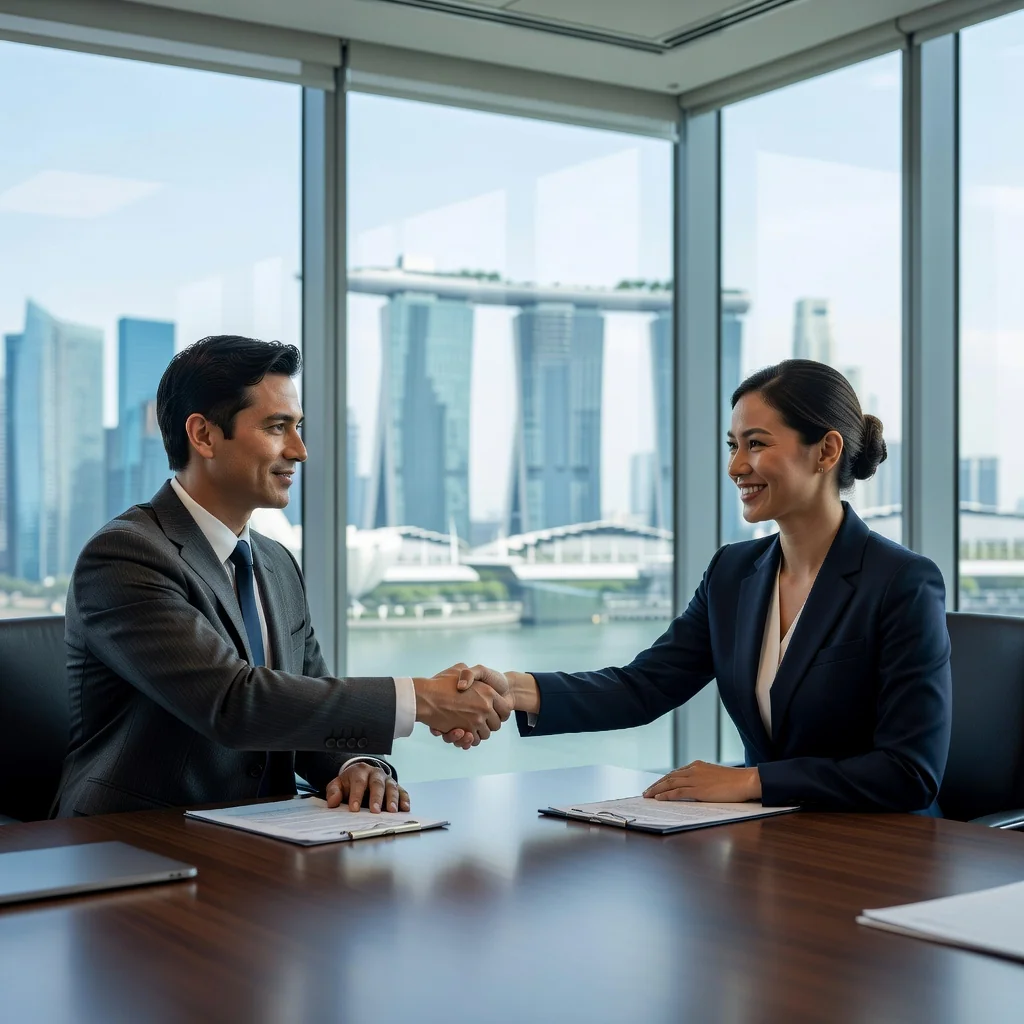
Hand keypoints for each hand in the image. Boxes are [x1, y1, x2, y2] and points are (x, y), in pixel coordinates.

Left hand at [325, 762, 409, 813]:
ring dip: (392, 799)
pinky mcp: (396, 786)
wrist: (362, 774)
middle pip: (377, 784)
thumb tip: (333, 802)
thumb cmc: (350, 782)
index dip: (356, 795)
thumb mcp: (338, 784)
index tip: (354, 809)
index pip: (358, 783)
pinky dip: (404, 799)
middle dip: (377, 798)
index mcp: (360, 772)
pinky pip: (402, 791)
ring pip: (391, 787)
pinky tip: (405, 808)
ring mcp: (387, 780)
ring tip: (392, 811)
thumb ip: (333, 791)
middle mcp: (375, 774)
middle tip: (375, 811)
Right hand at [413, 663, 510, 743]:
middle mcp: (485, 707)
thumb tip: (473, 678)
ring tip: (469, 727)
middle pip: (497, 724)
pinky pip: (474, 740)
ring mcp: (476, 720)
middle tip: (479, 721)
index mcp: (488, 692)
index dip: (500, 713)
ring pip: (486, 734)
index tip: (492, 713)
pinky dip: (469, 740)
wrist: (425, 697)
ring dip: (478, 733)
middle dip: (489, 725)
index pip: (505, 709)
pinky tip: (463, 733)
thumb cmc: (441, 683)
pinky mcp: (466, 731)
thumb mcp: (459, 669)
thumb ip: (470, 673)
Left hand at [643, 761, 761, 802]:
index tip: (656, 785)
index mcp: (697, 766)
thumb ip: (703, 780)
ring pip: (670, 783)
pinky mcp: (698, 789)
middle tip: (646, 791)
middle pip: (669, 777)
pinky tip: (658, 799)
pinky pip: (677, 792)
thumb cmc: (735, 782)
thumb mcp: (715, 777)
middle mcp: (693, 770)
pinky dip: (666, 795)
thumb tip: (696, 789)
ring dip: (657, 790)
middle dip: (656, 785)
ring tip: (648, 796)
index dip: (664, 780)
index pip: (675, 773)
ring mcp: (695, 779)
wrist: (745, 781)